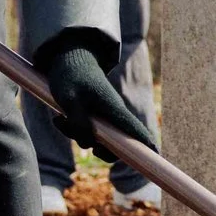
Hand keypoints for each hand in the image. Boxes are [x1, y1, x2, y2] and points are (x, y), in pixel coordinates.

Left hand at [39, 39, 158, 160]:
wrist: (69, 58)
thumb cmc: (72, 76)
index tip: (156, 156)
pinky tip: (58, 118)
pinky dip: (71, 129)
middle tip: (89, 149)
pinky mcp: (93, 116)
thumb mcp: (69, 99)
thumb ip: (78, 123)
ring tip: (60, 119)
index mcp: (115, 109)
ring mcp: (104, 117)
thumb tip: (88, 144)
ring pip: (96, 139)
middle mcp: (113, 115)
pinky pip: (85, 131)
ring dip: (76, 135)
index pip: (136, 130)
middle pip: (116, 145)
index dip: (147, 146)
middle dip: (100, 150)